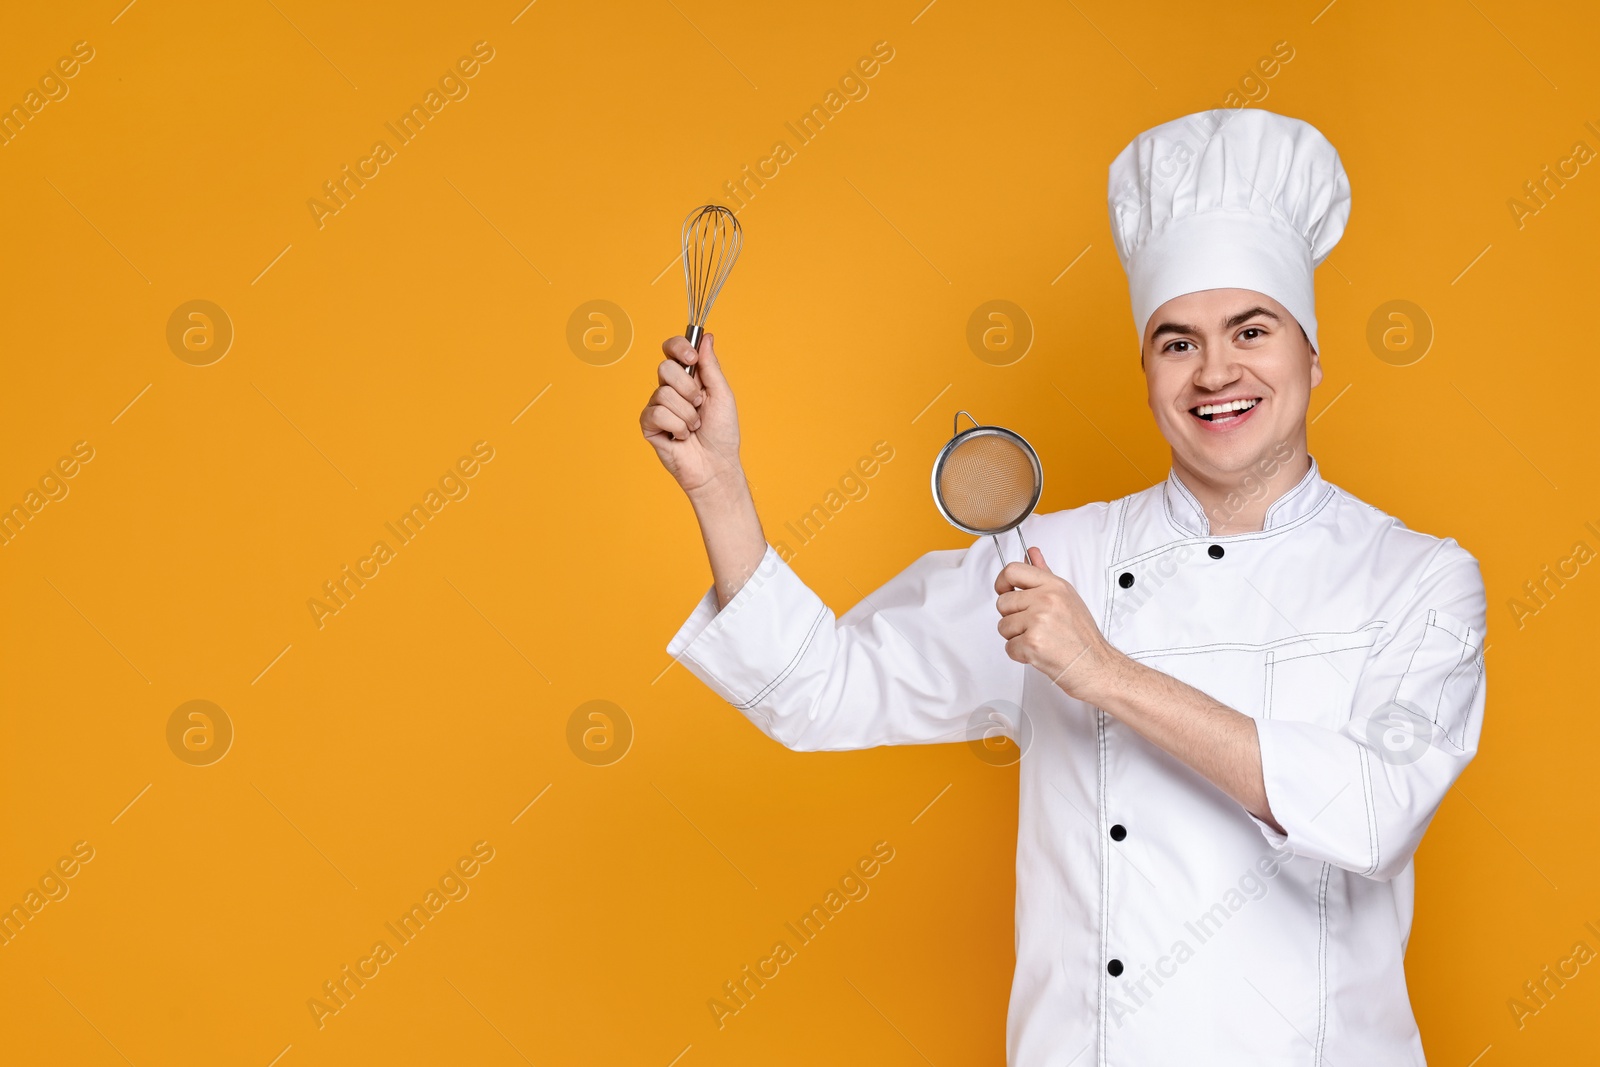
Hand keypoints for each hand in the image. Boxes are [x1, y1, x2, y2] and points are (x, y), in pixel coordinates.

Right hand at [640, 333, 742, 497]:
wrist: (716, 464)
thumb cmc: (722, 432)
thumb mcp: (721, 394)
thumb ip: (711, 366)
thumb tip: (706, 337)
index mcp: (687, 378)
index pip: (672, 350)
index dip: (678, 347)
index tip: (692, 357)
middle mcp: (669, 389)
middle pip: (664, 368)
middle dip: (688, 388)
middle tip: (699, 404)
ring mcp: (657, 406)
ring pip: (663, 393)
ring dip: (687, 414)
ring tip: (694, 427)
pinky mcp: (649, 425)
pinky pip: (657, 413)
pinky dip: (676, 426)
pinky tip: (681, 437)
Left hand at [995, 547, 1120, 698]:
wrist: (1096, 665)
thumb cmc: (1082, 635)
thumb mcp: (1067, 597)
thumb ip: (1044, 574)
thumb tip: (1031, 553)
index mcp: (1054, 586)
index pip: (1012, 570)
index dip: (1002, 582)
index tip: (1004, 590)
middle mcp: (1046, 600)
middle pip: (1003, 602)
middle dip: (1012, 617)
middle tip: (1032, 625)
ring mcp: (1038, 621)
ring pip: (1003, 626)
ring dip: (1016, 637)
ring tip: (1039, 639)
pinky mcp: (1032, 643)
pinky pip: (1008, 647)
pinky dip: (1020, 654)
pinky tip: (1039, 652)